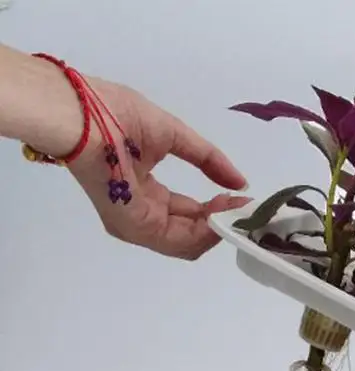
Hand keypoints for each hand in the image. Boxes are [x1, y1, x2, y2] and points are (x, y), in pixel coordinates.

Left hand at [68, 79, 249, 259]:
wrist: (83, 114)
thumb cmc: (117, 115)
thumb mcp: (173, 135)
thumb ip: (208, 159)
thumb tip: (240, 183)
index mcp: (145, 192)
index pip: (187, 212)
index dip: (215, 208)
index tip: (240, 196)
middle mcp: (141, 215)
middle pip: (191, 234)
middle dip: (221, 222)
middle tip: (243, 206)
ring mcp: (138, 226)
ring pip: (190, 243)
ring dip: (218, 228)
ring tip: (237, 208)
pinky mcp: (138, 228)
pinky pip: (181, 242)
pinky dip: (207, 231)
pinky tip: (222, 214)